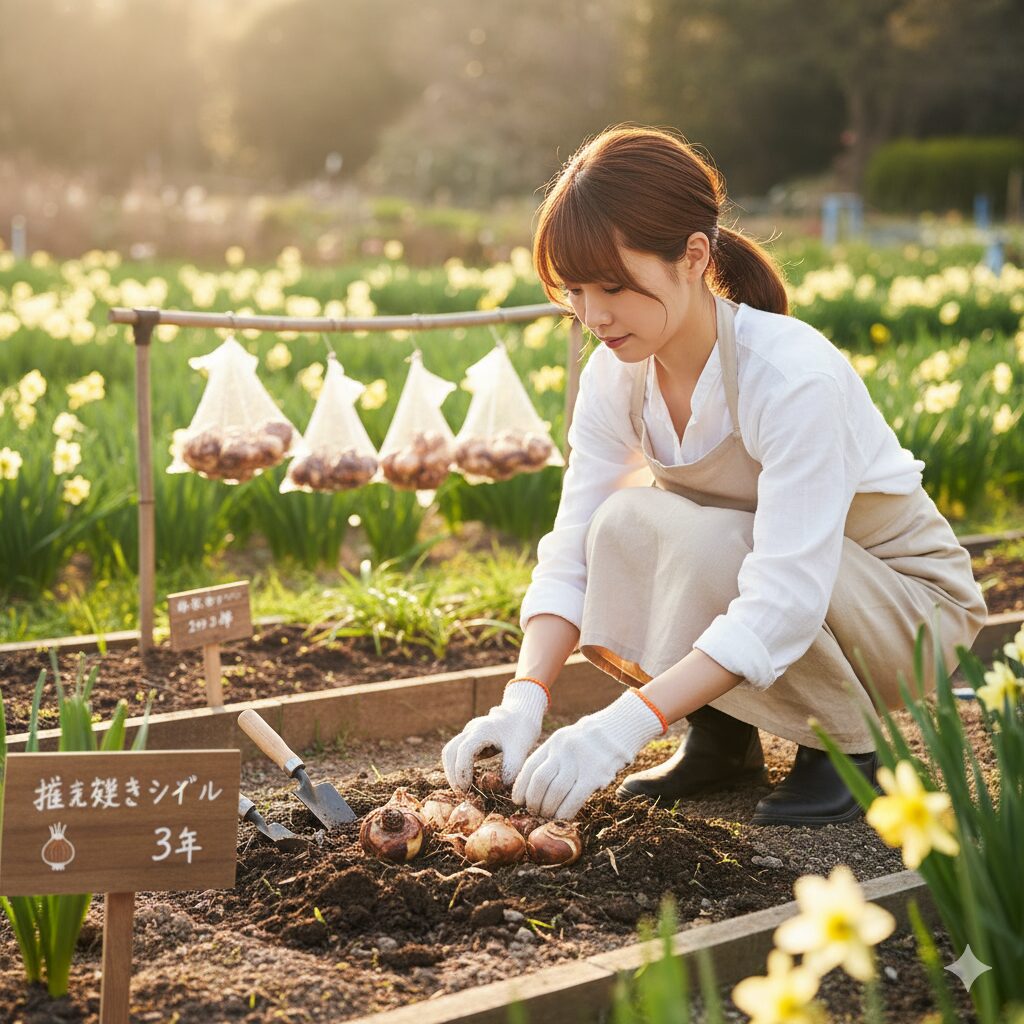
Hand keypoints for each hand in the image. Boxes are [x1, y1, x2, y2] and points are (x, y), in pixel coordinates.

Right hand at [442, 680, 547, 791]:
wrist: (521, 714)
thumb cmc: (522, 731)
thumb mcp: (520, 750)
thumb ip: (511, 768)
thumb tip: (500, 787)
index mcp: (483, 730)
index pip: (464, 750)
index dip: (462, 770)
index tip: (467, 788)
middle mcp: (471, 729)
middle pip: (450, 751)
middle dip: (453, 773)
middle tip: (461, 793)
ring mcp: (468, 732)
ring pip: (450, 751)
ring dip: (452, 770)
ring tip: (462, 789)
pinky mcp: (468, 737)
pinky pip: (456, 752)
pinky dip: (457, 766)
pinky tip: (467, 780)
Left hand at [511, 691, 664, 819]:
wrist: (620, 728)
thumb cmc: (590, 740)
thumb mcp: (567, 740)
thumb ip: (552, 757)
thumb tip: (534, 785)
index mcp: (554, 742)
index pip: (530, 767)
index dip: (521, 787)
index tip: (518, 801)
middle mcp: (564, 751)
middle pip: (540, 781)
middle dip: (534, 801)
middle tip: (534, 811)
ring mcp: (579, 762)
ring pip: (555, 791)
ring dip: (548, 809)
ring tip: (548, 816)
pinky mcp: (595, 775)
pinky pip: (575, 798)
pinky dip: (566, 811)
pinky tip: (563, 817)